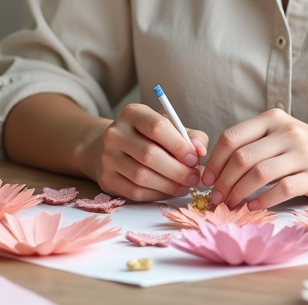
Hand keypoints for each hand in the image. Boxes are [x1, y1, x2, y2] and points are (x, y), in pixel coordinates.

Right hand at [81, 103, 207, 200]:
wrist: (113, 147)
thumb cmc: (148, 137)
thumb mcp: (168, 128)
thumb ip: (190, 136)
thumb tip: (200, 151)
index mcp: (132, 113)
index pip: (157, 127)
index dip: (179, 145)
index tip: (194, 159)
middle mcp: (115, 133)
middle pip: (149, 155)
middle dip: (177, 170)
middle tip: (195, 178)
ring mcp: (108, 157)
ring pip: (141, 176)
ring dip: (169, 185)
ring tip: (185, 186)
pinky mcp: (106, 179)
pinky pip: (135, 192)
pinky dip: (157, 194)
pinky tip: (169, 191)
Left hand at [200, 109, 307, 209]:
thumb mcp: (283, 134)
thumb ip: (255, 143)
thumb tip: (217, 168)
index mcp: (273, 119)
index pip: (231, 136)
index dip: (214, 160)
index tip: (206, 179)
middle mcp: (286, 132)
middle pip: (241, 157)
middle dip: (223, 181)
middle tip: (215, 197)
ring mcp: (301, 153)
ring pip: (258, 173)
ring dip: (238, 192)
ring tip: (230, 204)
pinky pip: (281, 189)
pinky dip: (263, 200)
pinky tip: (253, 207)